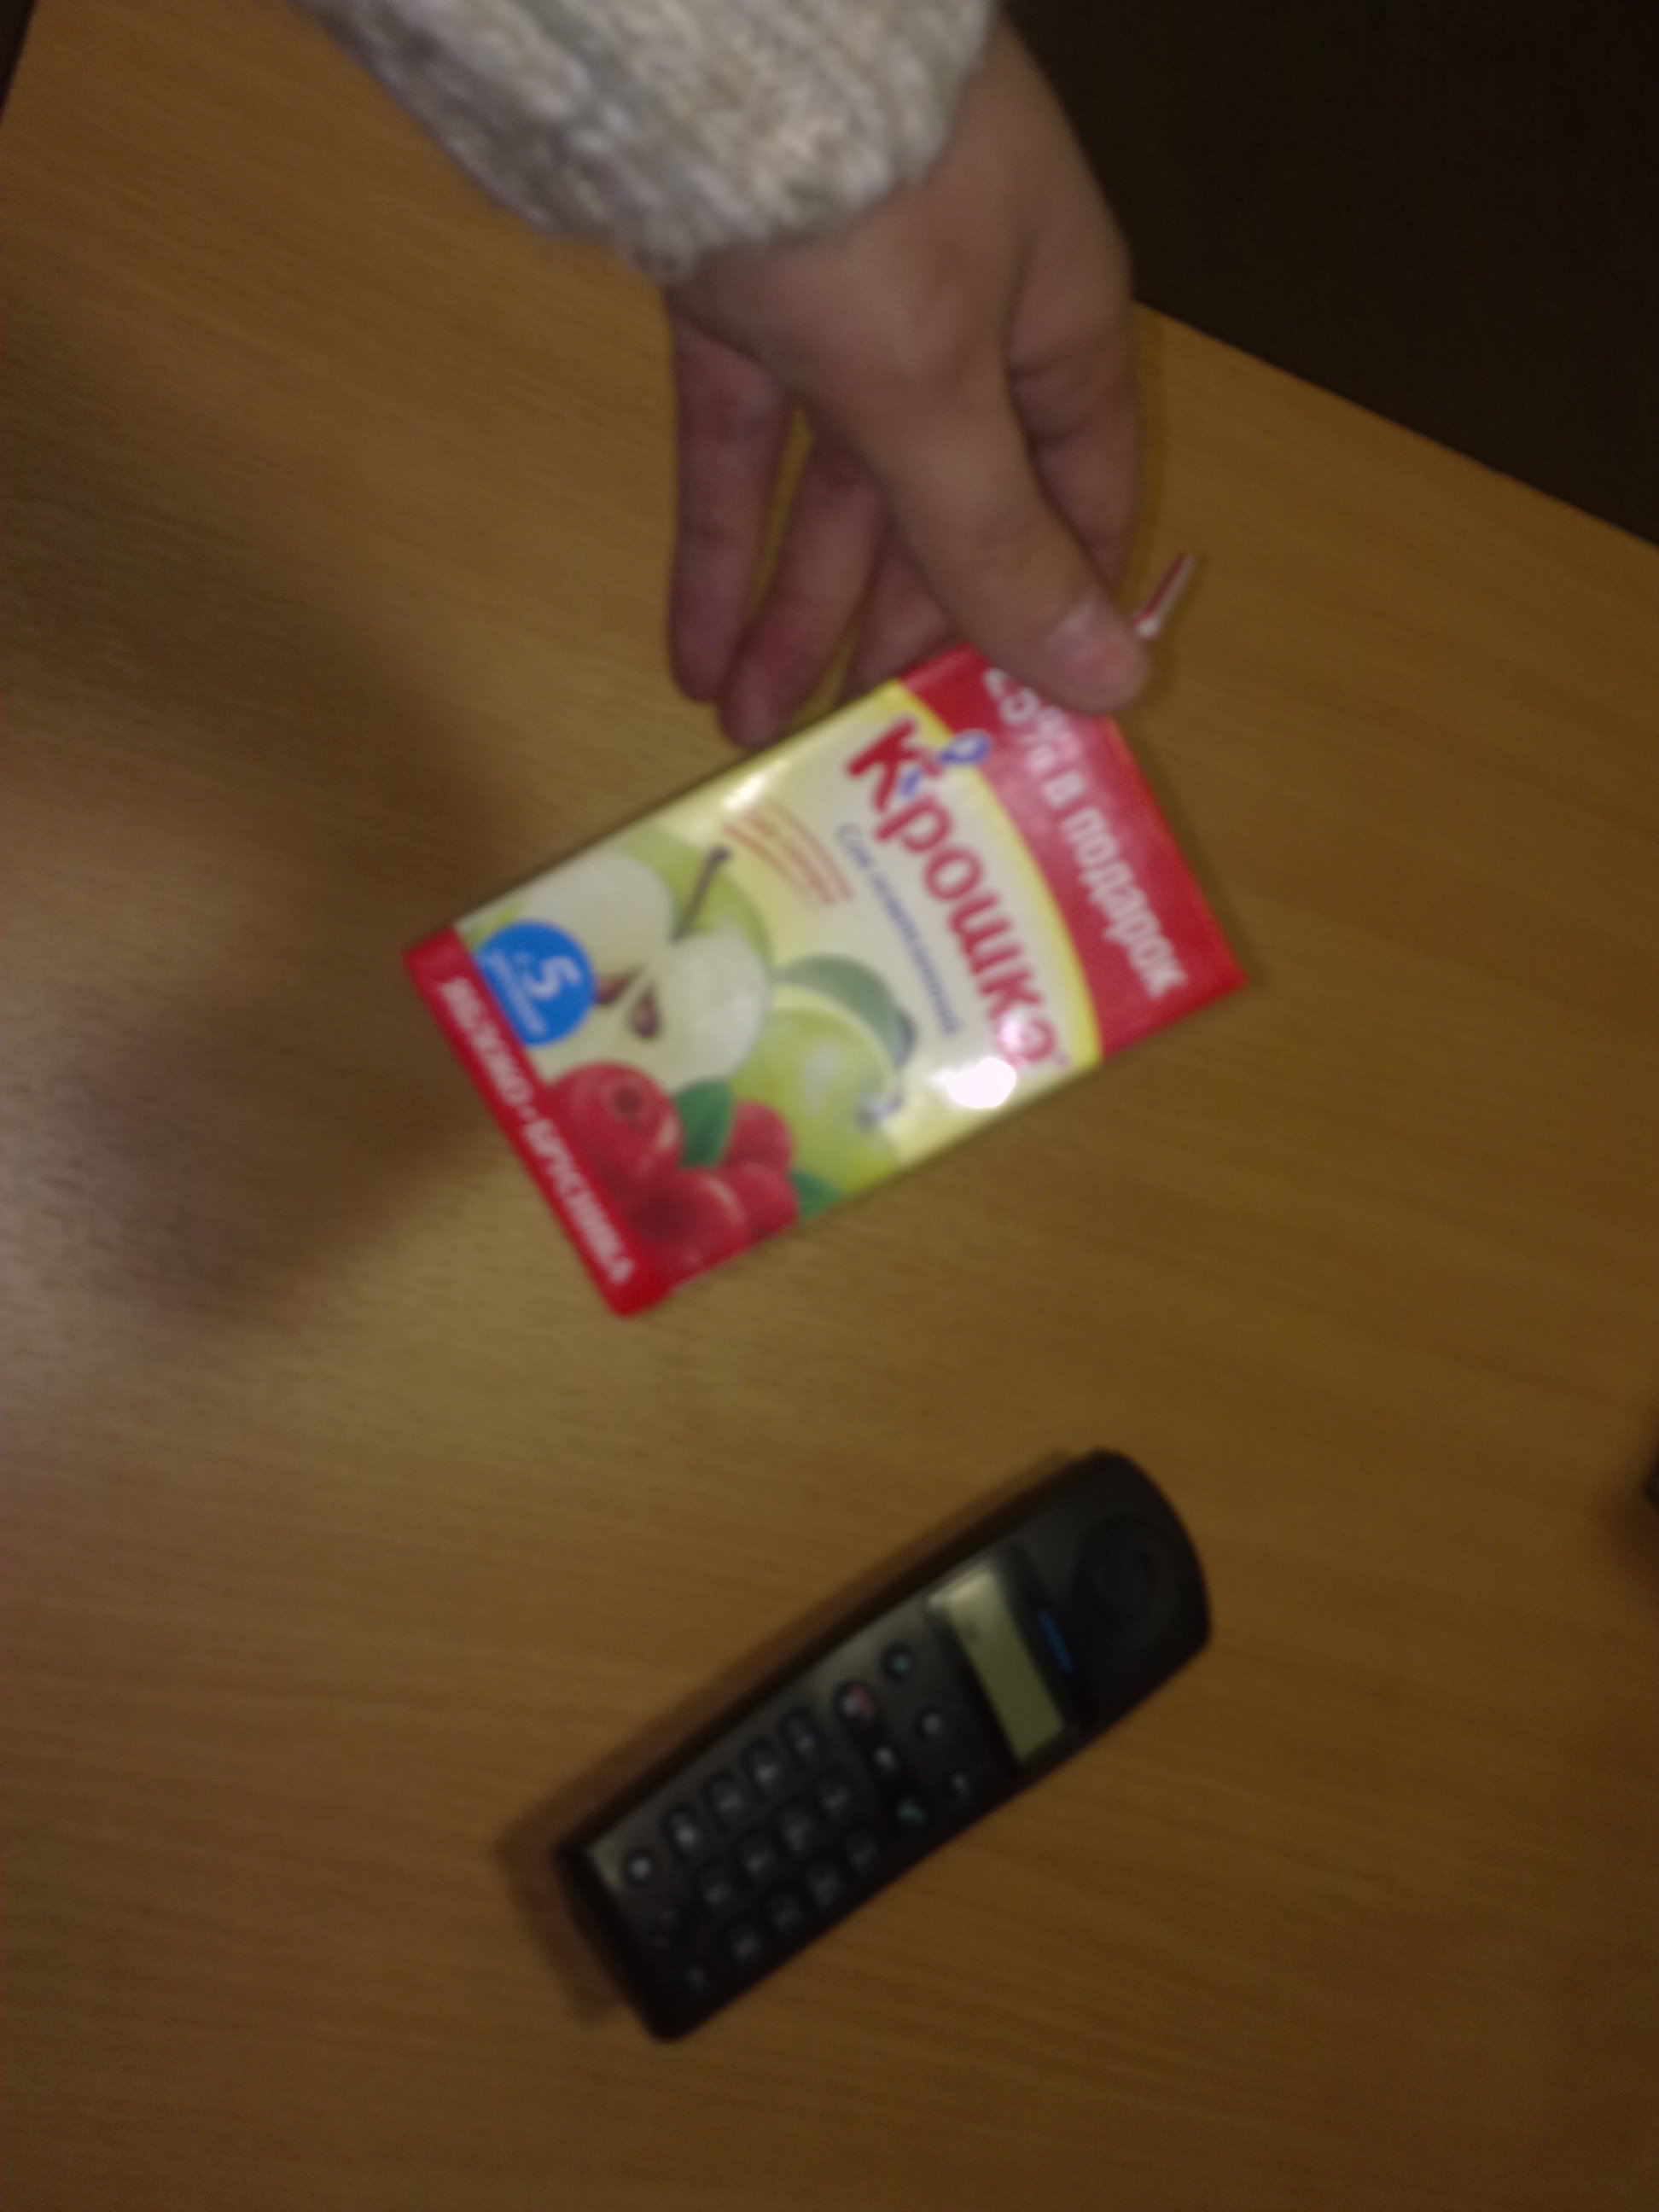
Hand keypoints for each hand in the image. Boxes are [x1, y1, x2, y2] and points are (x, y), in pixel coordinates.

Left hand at [664, 18, 1144, 747]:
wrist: (697, 31)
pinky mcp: (739, 292)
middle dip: (891, 632)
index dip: (1052, 605)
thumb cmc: (864, 202)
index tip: (1018, 721)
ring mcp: (844, 300)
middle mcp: (959, 315)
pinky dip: (719, 542)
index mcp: (1053, 320)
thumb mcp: (937, 390)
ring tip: (744, 729)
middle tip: (855, 750)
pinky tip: (691, 647)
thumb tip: (1118, 684)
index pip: (1080, 492)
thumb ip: (1004, 543)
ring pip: (831, 488)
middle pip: (941, 512)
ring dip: (791, 610)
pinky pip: (742, 443)